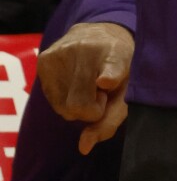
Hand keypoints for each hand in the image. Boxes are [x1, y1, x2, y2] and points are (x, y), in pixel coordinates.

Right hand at [37, 21, 133, 154]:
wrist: (100, 33)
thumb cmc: (119, 68)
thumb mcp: (127, 91)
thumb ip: (112, 120)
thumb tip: (84, 147)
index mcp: (118, 53)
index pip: (113, 67)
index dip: (111, 76)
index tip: (107, 81)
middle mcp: (88, 48)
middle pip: (79, 106)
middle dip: (91, 112)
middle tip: (101, 96)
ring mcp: (63, 51)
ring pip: (63, 107)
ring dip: (76, 106)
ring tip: (88, 86)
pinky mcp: (45, 58)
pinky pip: (52, 100)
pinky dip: (64, 99)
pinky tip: (74, 83)